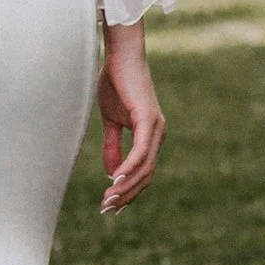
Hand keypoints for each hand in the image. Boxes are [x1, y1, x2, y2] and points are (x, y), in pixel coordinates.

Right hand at [96, 21, 165, 210]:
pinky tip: (115, 180)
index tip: (112, 207)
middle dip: (126, 195)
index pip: (144, 172)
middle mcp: (158, 134)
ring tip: (108, 200)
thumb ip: (113, 147)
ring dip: (126, 187)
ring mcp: (155, 128)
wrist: (120, 56)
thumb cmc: (115, 83)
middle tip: (106, 209)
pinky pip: (141, 152)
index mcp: (151, 135)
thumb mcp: (111, 121)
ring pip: (145, 168)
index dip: (129, 191)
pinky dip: (128, 168)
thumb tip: (112, 174)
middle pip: (146, 176)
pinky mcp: (148, 119)